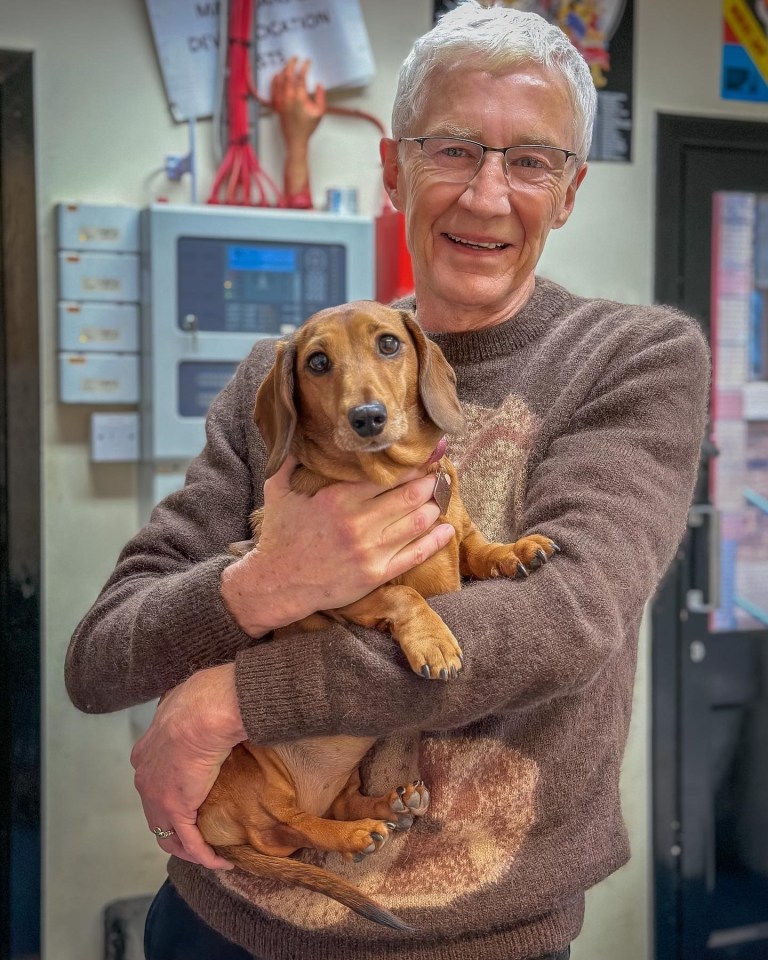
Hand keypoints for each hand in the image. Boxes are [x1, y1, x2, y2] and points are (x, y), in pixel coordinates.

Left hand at [130, 664, 245, 869]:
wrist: (205, 711)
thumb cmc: (202, 700)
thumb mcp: (186, 702)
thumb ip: (186, 710)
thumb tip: (199, 702)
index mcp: (146, 753)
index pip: (153, 783)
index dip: (169, 796)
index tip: (192, 800)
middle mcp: (145, 778)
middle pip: (156, 814)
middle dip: (175, 828)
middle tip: (200, 833)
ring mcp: (157, 797)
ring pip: (168, 835)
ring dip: (188, 847)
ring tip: (210, 853)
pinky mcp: (176, 810)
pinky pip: (190, 842)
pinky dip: (204, 855)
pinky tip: (221, 860)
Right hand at [220, 455, 454, 636]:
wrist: (276, 584)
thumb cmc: (279, 536)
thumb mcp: (277, 490)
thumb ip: (291, 460)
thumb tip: (298, 431)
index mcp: (338, 498)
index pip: (387, 474)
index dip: (412, 462)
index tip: (427, 451)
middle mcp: (358, 523)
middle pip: (410, 495)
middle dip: (430, 480)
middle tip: (440, 471)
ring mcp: (370, 550)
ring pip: (417, 521)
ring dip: (436, 506)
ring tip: (442, 495)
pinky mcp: (376, 574)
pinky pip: (415, 555)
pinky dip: (435, 540)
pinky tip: (447, 529)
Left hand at [270, 57, 325, 148]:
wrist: (296, 139)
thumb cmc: (307, 128)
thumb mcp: (320, 113)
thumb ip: (321, 97)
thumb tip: (318, 85)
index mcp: (299, 98)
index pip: (301, 77)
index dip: (304, 67)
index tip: (307, 62)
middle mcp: (288, 97)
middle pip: (288, 74)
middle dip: (291, 64)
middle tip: (295, 58)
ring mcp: (280, 101)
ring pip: (279, 80)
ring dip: (283, 70)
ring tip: (287, 65)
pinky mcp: (276, 105)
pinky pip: (273, 89)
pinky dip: (275, 80)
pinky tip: (277, 76)